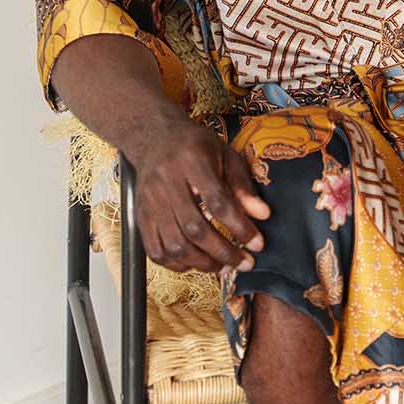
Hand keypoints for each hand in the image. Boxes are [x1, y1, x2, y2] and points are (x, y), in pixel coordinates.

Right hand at [131, 119, 270, 275]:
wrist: (155, 138)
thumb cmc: (194, 146)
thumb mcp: (225, 155)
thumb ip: (243, 186)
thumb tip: (263, 215)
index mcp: (192, 161)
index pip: (218, 202)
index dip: (240, 227)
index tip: (256, 243)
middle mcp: (166, 182)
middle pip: (195, 229)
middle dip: (223, 252)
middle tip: (243, 262)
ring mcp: (149, 201)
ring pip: (175, 245)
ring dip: (202, 262)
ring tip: (222, 265)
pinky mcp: (140, 215)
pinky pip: (156, 250)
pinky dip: (176, 264)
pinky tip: (195, 262)